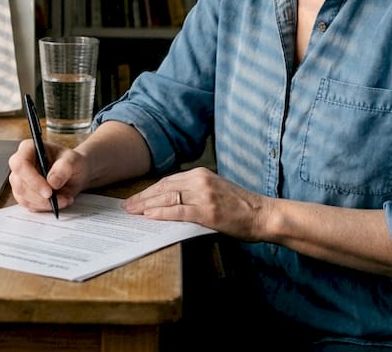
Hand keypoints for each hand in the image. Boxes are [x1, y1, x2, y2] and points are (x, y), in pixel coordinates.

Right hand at [8, 138, 88, 213]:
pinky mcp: (24, 194)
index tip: (49, 192)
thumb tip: (52, 182)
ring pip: (23, 198)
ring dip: (45, 204)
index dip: (32, 179)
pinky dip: (45, 207)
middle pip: (19, 184)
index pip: (20, 164)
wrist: (75, 173)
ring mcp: (20, 180)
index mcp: (28, 149)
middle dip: (40, 197)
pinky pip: (29, 205)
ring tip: (64, 199)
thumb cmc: (72, 162)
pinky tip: (59, 202)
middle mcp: (20, 164)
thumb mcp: (74, 160)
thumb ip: (64, 168)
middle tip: (60, 200)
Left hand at [122, 167, 268, 239]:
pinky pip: (179, 211)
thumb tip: (169, 203)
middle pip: (164, 188)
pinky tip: (150, 216)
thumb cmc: (241, 206)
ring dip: (147, 205)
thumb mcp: (215, 191)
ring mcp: (204, 196)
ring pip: (168, 198)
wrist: (264, 214)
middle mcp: (201, 181)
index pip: (168, 181)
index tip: (136, 197)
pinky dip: (162, 213)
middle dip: (143, 197)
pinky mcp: (208, 211)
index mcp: (202, 174)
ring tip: (133, 212)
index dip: (149, 190)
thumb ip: (194, 192)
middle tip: (127, 206)